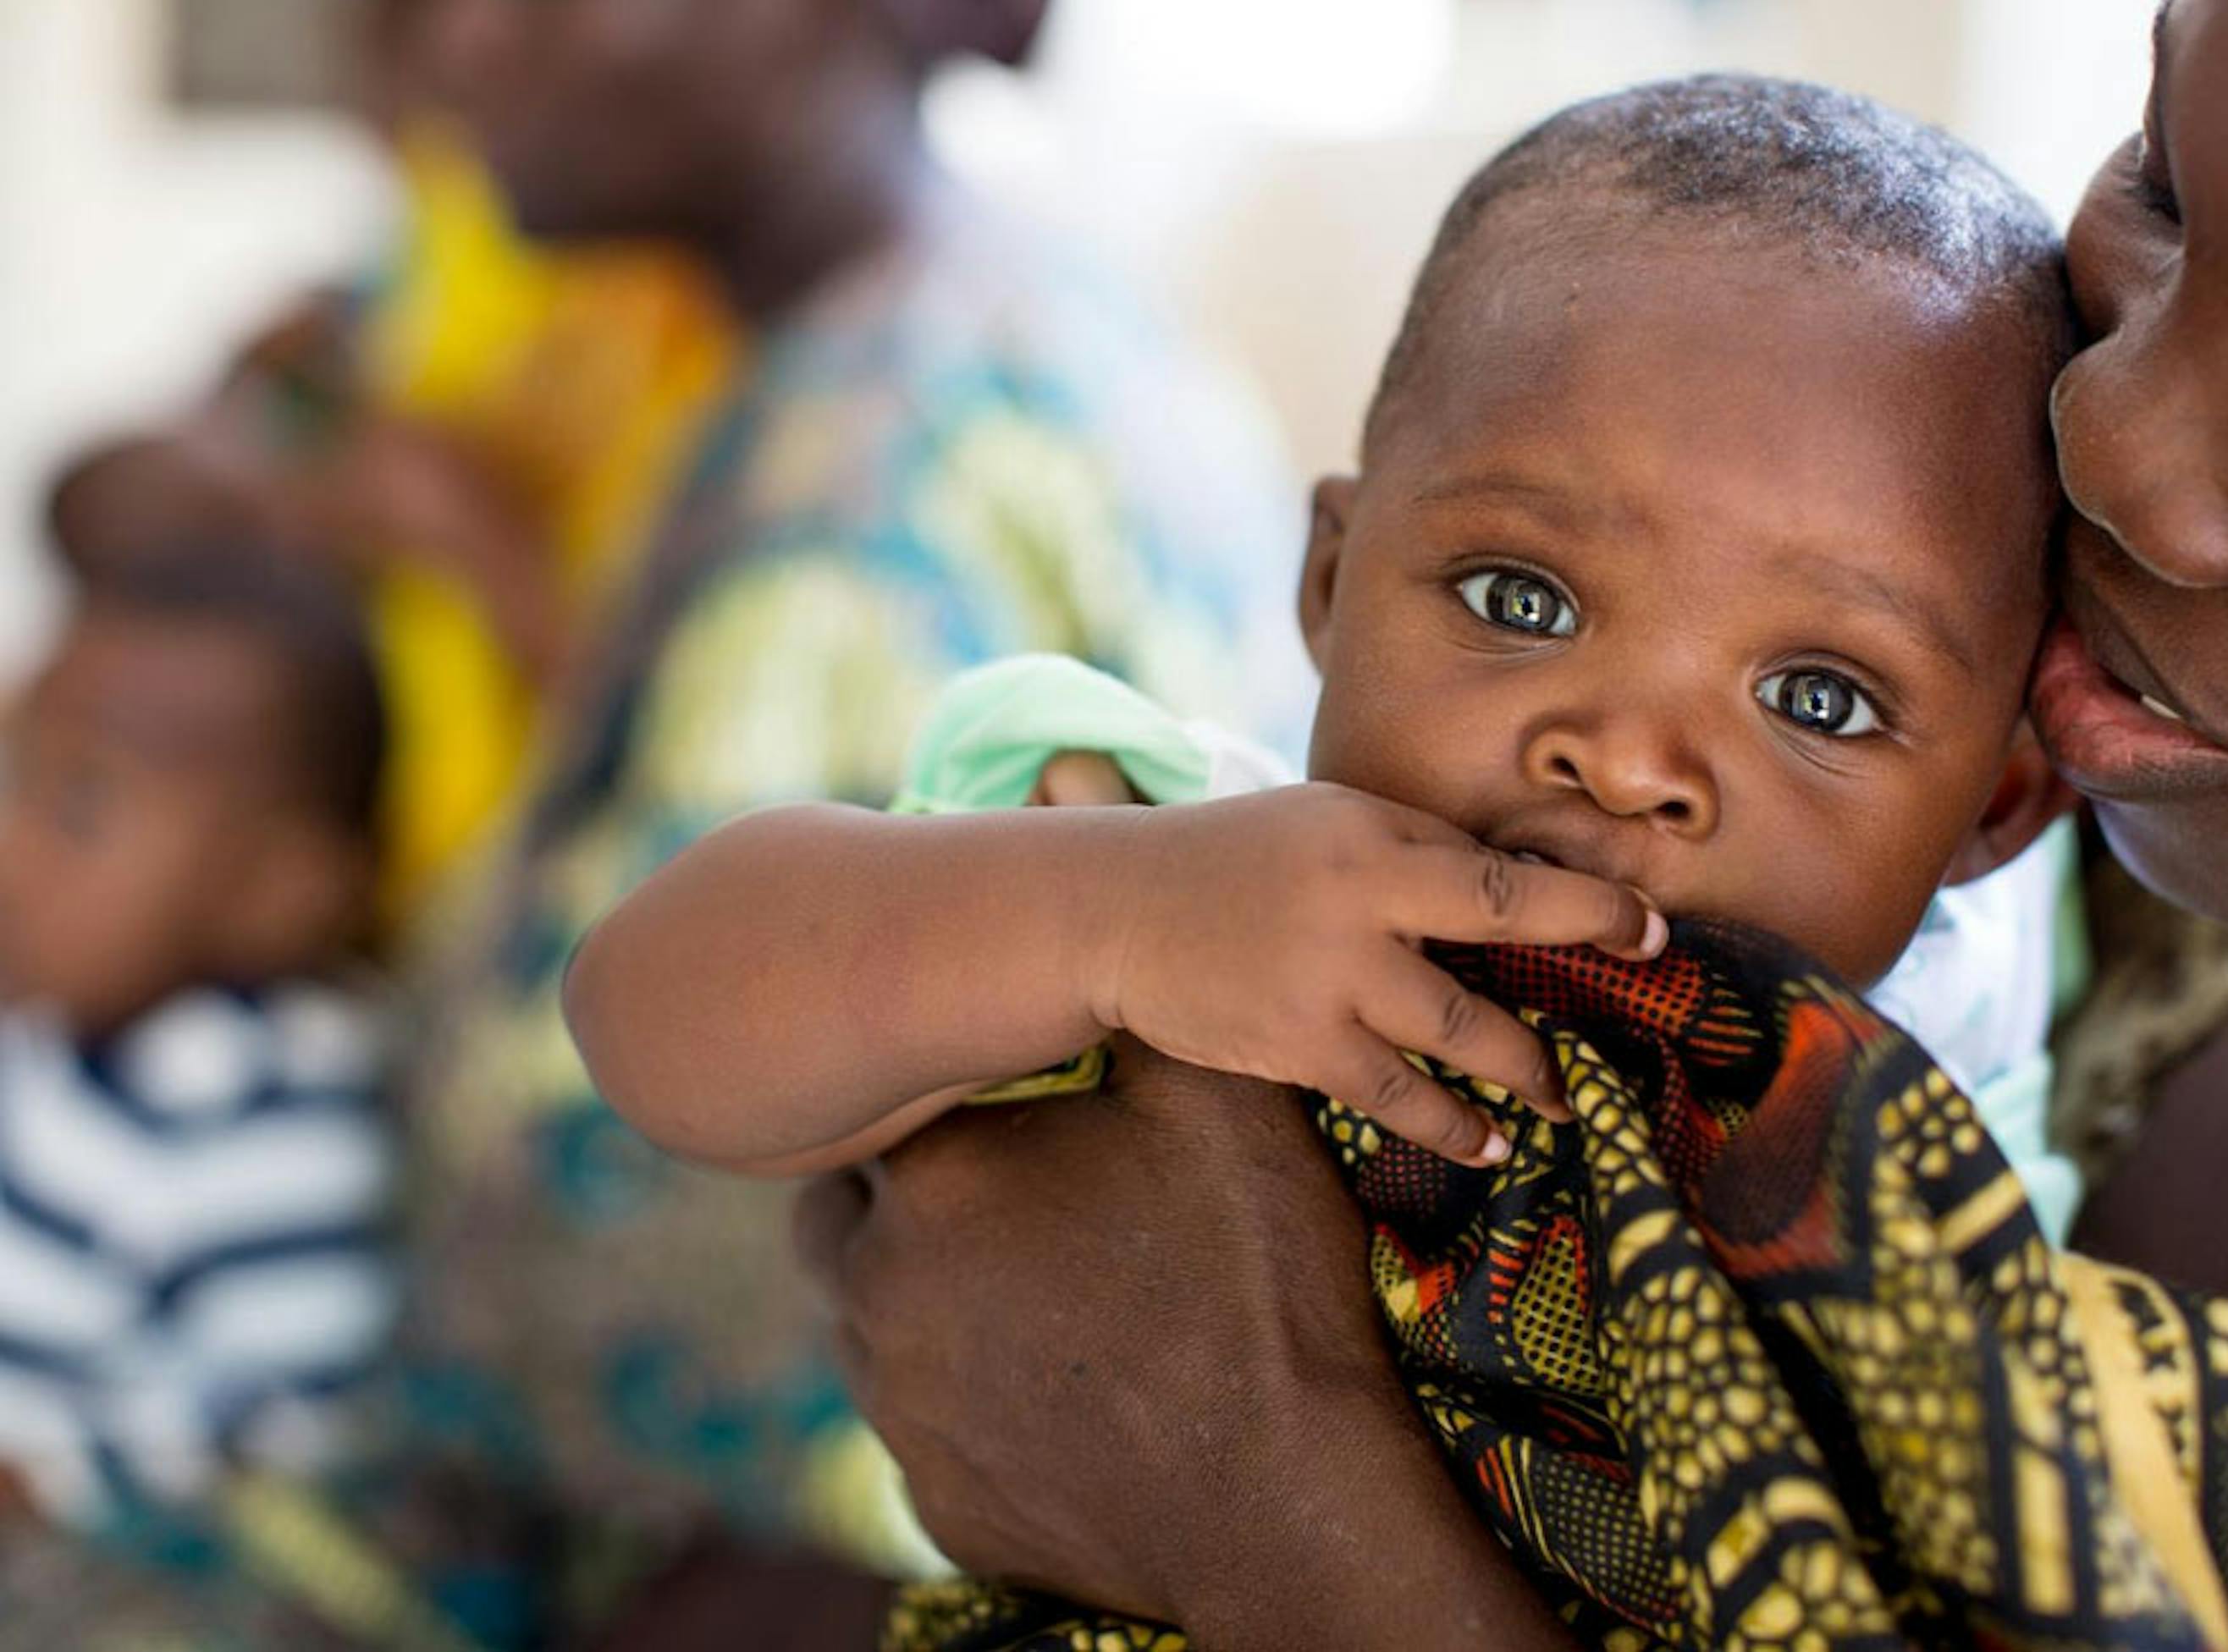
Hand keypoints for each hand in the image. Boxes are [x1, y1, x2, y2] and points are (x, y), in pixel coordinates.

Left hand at [797, 1042, 1571, 1649]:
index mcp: (936, 1180)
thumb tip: (1078, 821)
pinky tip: (1062, 1390)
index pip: (889, 1112)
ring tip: (1048, 1299)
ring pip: (876, 1326)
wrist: (1285, 1496)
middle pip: (852, 1217)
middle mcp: (879, 1291)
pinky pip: (925, 1428)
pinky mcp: (931, 1496)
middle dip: (913, 1204)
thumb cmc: (1255, 1279)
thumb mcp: (1215, 1106)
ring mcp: (898, 1407)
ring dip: (932, 1301)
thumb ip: (1131, 993)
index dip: (950, 1108)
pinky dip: (972, 1403)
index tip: (1007, 1119)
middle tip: (1020, 1207)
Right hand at [1086, 783, 1663, 1163]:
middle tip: (1625, 1040)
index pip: (1503, 880)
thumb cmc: (1239, 854)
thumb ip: (1419, 851)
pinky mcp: (1296, 1047)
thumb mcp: (1330, 820)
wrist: (1118, 909)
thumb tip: (1522, 890)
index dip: (1587, 911)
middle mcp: (1358, 911)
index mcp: (1374, 844)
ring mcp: (1326, 985)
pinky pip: (1394, 1097)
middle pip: (1491, 956)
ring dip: (1520, 1073)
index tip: (1652, 934)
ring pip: (1454, 1039)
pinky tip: (1487, 1143)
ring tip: (1564, 1102)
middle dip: (1571, 990)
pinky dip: (1448, 1124)